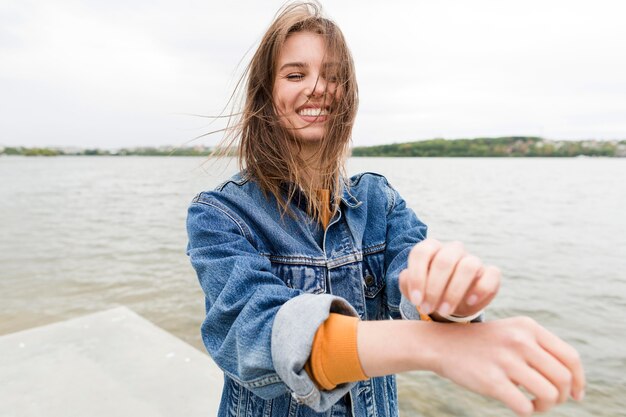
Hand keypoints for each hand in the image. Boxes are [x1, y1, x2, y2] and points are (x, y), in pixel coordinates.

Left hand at [398, 238, 499, 316]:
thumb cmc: (428, 292)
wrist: (451, 304)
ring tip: (444, 310)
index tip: (416, 300)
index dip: (417, 277)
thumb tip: (407, 277)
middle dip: (434, 289)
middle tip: (427, 308)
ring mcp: (472, 260)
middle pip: (444, 261)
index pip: (422, 252)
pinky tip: (469, 302)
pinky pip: (492, 274)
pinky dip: (481, 289)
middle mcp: (452, 250)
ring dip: (454, 292)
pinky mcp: (490, 273)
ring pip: (468, 266)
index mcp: (431, 248)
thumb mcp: (414, 290)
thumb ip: (406, 282)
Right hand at [428, 317, 585, 415]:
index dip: (579, 380)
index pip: (570, 358)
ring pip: (549, 395)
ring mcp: (504, 360)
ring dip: (546, 406)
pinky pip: (525, 407)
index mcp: (528, 327)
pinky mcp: (490, 381)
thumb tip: (574, 383)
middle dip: (562, 396)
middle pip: (563, 379)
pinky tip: (517, 403)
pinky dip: (527, 410)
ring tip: (533, 403)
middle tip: (548, 399)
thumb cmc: (485, 344)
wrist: (442, 343)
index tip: (576, 395)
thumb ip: (542, 349)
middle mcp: (519, 340)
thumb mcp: (513, 333)